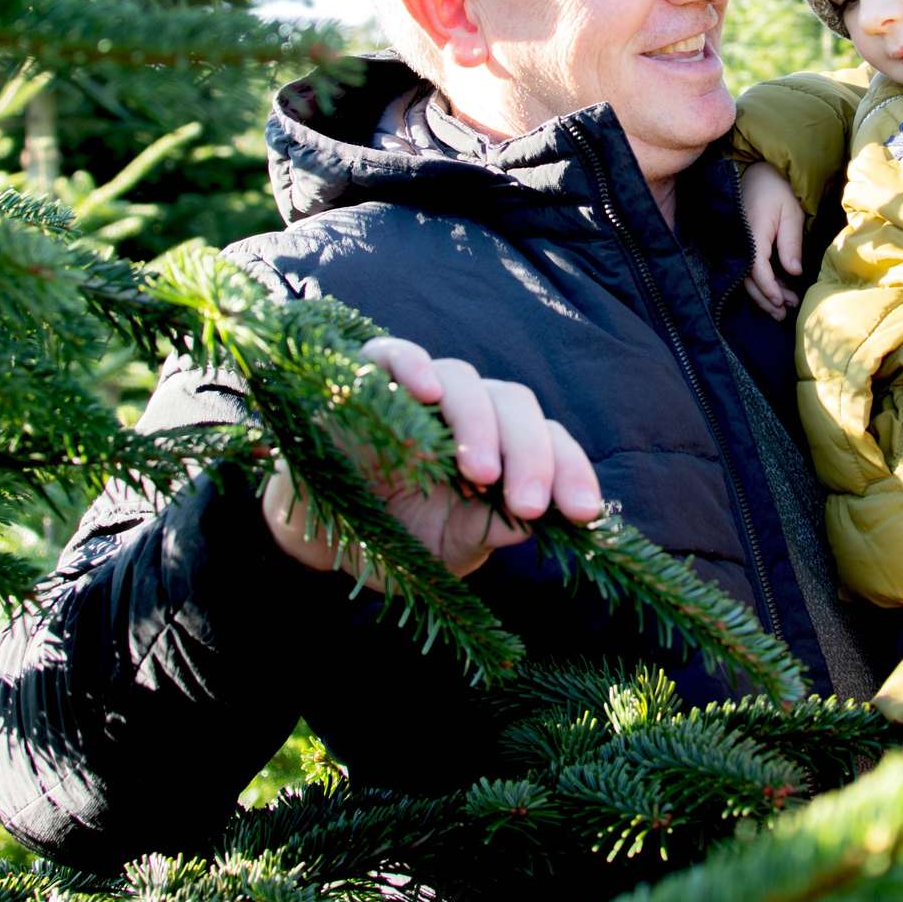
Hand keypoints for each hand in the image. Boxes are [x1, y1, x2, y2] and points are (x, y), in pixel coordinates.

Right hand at [261, 336, 601, 584]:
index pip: (548, 442)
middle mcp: (468, 411)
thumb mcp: (446, 549)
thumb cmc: (395, 535)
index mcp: (499, 447)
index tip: (583, 514)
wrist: (319, 534)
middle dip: (532, 454)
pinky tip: (427, 393)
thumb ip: (485, 532)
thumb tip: (532, 523)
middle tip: (530, 504)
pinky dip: (412, 364)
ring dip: (478, 423)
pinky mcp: (367, 379)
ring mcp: (418, 391)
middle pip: (514, 404)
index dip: (570, 471)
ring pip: (465, 379)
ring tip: (479, 472)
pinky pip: (392, 352)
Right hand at [740, 162, 804, 320]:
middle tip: (784, 313)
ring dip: (762, 294)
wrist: (758, 171)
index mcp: (752, 233)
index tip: (783, 302)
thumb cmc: (778, 190)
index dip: (769, 289)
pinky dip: (759, 282)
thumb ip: (791, 244)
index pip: (756, 269)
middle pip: (747, 279)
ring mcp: (736, 243)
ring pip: (745, 277)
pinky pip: (745, 268)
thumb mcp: (791, 214)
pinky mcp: (738, 243)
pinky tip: (775, 289)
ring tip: (781, 307)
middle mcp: (739, 241)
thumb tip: (794, 273)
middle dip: (766, 299)